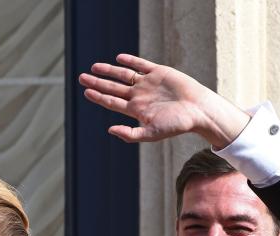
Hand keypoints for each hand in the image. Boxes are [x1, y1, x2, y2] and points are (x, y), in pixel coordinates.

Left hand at [78, 53, 248, 147]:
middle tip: (81, 78)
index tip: (86, 91)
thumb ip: (130, 134)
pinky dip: (131, 60)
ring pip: (124, 75)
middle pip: (113, 88)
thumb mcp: (151, 133)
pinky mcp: (159, 72)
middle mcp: (140, 96)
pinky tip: (119, 58)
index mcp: (136, 110)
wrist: (198, 110)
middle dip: (97, 82)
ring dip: (109, 70)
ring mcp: (148, 83)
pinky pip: (141, 65)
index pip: (112, 102)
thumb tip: (109, 130)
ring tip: (94, 67)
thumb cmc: (177, 125)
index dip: (98, 97)